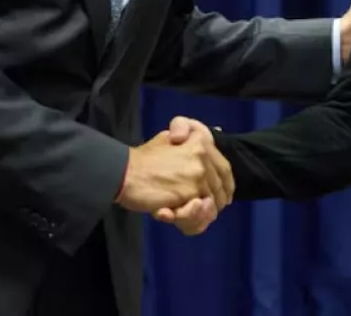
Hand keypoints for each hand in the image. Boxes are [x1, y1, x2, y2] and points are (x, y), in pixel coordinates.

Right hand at [116, 118, 232, 214]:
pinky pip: (198, 211)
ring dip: (203, 211)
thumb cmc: (143, 158)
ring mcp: (197, 176)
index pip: (224, 168)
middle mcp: (202, 158)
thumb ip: (187, 137)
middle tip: (209, 209)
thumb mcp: (167, 139)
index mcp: (200, 143)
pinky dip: (193, 217)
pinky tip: (182, 214)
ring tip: (192, 213)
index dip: (227, 184)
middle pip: (220, 186)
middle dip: (217, 200)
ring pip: (211, 200)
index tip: (225, 195)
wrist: (124, 173)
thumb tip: (213, 132)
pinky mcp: (188, 193)